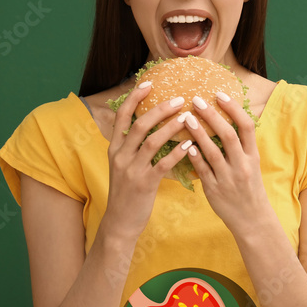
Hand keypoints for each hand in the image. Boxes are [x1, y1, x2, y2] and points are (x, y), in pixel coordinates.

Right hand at [105, 83, 187, 239]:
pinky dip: (177, 153)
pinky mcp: (144, 185)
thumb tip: (149, 125)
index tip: (148, 84)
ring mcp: (132, 170)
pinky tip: (191, 145)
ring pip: (152, 142)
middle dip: (160, 109)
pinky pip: (163, 165)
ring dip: (171, 128)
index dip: (134, 98)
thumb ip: (132, 147)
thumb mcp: (122, 166)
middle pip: (140, 125)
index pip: (122, 117)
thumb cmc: (126, 193)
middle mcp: (121, 156)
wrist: (119, 223)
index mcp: (115, 149)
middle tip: (179, 99)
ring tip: (188, 118)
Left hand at [181, 91, 270, 231]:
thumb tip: (227, 119)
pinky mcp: (214, 190)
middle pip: (228, 135)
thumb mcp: (252, 165)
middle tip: (197, 100)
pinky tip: (185, 144)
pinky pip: (202, 170)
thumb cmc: (250, 189)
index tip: (219, 94)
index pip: (247, 127)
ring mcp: (228, 178)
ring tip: (185, 118)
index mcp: (253, 157)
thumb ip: (242, 146)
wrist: (253, 220)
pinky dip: (194, 156)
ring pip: (212, 151)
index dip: (233, 108)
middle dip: (212, 116)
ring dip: (198, 133)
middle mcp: (242, 166)